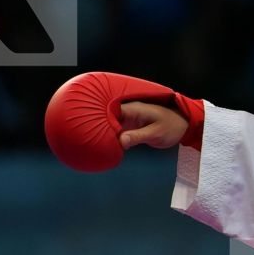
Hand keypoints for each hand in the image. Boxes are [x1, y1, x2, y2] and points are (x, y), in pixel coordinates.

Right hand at [44, 72, 204, 171]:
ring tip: (75, 136)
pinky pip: (115, 132)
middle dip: (89, 119)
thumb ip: (138, 137)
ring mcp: (129, 120)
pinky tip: (95, 145)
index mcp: (132, 109)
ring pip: (108, 124)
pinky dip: (107, 137)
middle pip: (104, 116)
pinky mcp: (132, 129)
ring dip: (96, 129)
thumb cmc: (172, 127)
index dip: (94, 115)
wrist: (185, 127)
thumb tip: (119, 142)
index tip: (80, 120)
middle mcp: (128, 112)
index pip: (109, 112)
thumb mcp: (156, 134)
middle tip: (68, 127)